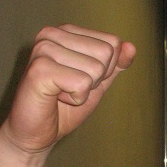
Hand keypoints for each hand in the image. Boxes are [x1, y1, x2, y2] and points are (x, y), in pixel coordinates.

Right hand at [0, 24, 135, 155]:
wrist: (35, 133)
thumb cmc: (63, 108)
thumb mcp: (96, 84)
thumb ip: (114, 66)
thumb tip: (131, 47)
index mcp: (66, 32)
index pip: (112, 43)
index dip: (105, 71)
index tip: (80, 81)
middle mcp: (52, 34)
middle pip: (106, 53)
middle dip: (95, 81)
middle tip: (69, 89)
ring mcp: (43, 49)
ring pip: (95, 69)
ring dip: (83, 91)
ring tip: (60, 93)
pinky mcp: (39, 69)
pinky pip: (81, 83)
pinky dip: (75, 99)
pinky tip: (55, 98)